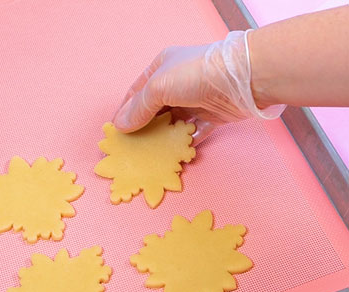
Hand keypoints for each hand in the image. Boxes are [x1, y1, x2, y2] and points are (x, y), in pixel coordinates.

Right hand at [113, 31, 284, 143]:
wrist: (240, 80)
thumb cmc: (195, 74)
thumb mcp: (159, 86)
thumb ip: (139, 108)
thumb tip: (120, 126)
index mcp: (162, 68)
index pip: (137, 92)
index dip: (126, 110)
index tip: (118, 131)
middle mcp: (177, 84)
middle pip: (155, 110)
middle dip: (144, 127)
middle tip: (133, 147)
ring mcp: (195, 100)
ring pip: (173, 123)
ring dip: (164, 138)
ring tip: (151, 154)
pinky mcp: (211, 116)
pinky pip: (193, 133)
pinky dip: (185, 143)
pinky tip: (176, 154)